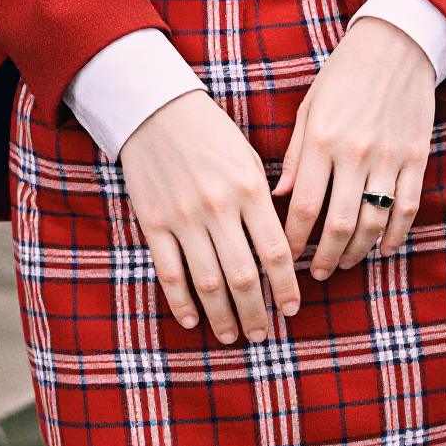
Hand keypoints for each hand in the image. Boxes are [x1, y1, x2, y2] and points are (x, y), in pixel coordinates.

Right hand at [120, 90, 300, 344]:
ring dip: (223, 316)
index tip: (292, 309)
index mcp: (250, 188)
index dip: (286, 287)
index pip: (275, 252)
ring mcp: (184, 217)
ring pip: (207, 282)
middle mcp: (219, 207)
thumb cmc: (210, 132)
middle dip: (256, 312)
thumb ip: (267, 199)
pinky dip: (181, 301)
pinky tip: (193, 319)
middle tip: (263, 336)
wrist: (156, 109)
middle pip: (243, 276)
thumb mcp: (248, 157)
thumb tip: (284, 247)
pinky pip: (170, 272)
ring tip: (233, 336)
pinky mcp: (153, 222)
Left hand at [275, 17, 435, 277]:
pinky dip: (395, 234)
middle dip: (325, 257)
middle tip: (316, 274)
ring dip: (357, 250)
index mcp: (322, 139)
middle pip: (339, 223)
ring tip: (344, 263)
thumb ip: (296, 155)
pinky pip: (407, 207)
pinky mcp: (417, 156)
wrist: (396, 45)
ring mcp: (390, 156)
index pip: (305, 206)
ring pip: (374, 221)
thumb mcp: (310, 108)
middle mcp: (355, 152)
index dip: (294, 240)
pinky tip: (382, 248)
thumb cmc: (343, 75)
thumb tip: (280, 198)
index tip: (286, 257)